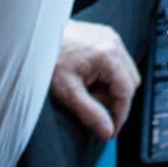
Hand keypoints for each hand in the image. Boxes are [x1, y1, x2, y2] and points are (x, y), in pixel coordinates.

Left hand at [51, 20, 139, 141]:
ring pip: (125, 72)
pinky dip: (108, 75)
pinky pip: (117, 61)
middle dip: (116, 101)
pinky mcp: (105, 36)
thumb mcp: (67, 92)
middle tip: (95, 109)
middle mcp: (114, 43)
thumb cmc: (48, 59)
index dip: (120, 115)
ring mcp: (111, 37)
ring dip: (112, 88)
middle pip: (131, 82)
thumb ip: (90, 113)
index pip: (126, 92)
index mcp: (108, 55)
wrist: (36, 36)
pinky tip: (89, 79)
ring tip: (88, 92)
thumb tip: (107, 131)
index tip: (110, 130)